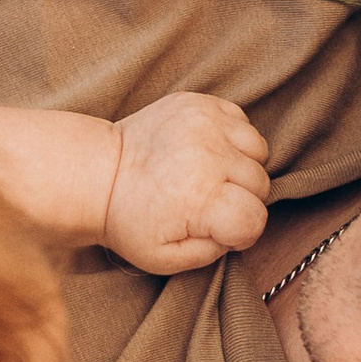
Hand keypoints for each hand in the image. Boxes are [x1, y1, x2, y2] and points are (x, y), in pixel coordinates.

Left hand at [102, 93, 271, 272]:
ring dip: (242, 167)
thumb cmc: (129, 218)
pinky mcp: (200, 103)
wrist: (100, 171)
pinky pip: (242, 123)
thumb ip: (211, 253)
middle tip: (208, 202)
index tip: (219, 228)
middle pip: (260, 184)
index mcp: (200, 198)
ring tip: (211, 175)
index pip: (254, 219)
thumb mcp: (164, 258)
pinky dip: (233, 140)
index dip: (241, 232)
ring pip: (257, 150)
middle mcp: (207, 155)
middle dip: (241, 199)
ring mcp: (205, 123)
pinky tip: (208, 152)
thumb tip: (237, 233)